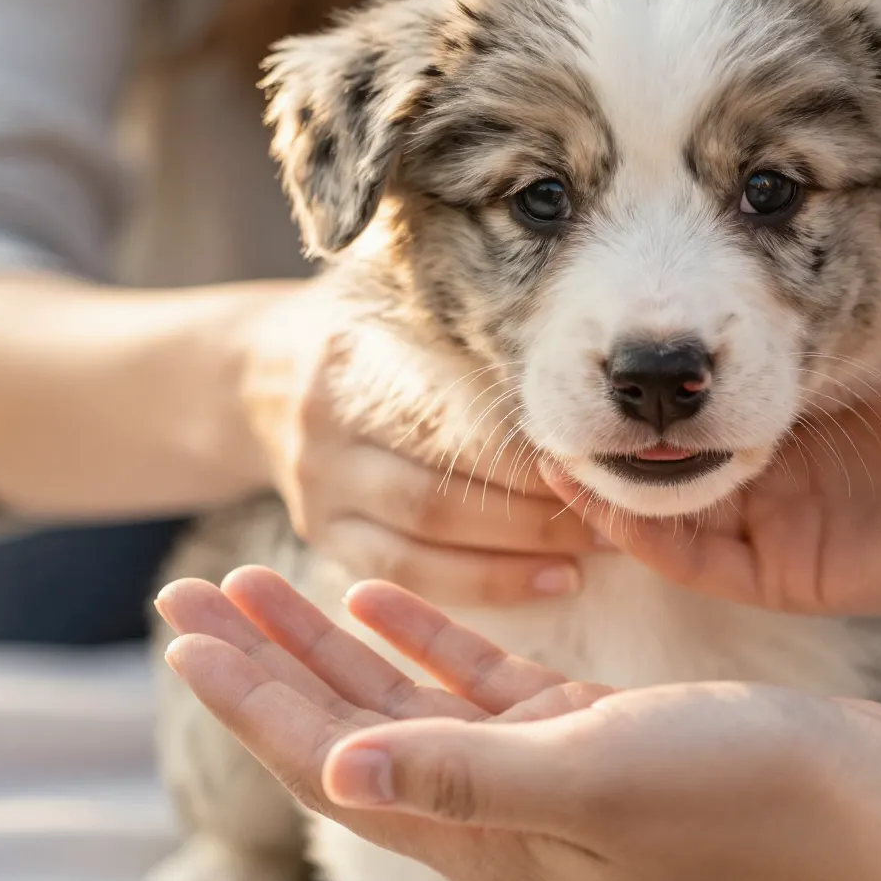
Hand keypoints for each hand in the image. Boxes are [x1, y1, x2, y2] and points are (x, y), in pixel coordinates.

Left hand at [155, 566, 880, 880]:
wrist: (865, 809)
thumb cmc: (740, 795)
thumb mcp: (592, 777)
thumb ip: (460, 774)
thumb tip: (334, 765)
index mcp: (480, 836)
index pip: (328, 762)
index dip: (250, 698)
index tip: (183, 635)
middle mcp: (494, 812)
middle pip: (345, 729)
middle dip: (264, 663)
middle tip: (188, 596)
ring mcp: (540, 773)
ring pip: (401, 701)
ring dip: (329, 642)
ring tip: (259, 580)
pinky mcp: (587, 735)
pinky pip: (477, 683)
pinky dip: (425, 638)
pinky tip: (382, 595)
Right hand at [234, 285, 592, 603]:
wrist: (261, 374)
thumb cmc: (367, 329)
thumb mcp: (401, 297)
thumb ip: (470, 323)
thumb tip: (580, 345)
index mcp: (352, 360)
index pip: (453, 417)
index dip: (531, 446)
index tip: (605, 451)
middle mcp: (326, 430)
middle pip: (442, 488)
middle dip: (539, 506)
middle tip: (619, 507)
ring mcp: (318, 492)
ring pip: (427, 536)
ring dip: (522, 549)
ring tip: (599, 546)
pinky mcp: (323, 536)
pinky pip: (407, 574)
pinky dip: (484, 583)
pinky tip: (552, 580)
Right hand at [560, 304, 880, 617]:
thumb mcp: (853, 315)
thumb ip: (769, 308)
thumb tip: (674, 274)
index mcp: (779, 401)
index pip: (679, 385)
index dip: (629, 358)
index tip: (574, 312)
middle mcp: (762, 466)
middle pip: (654, 448)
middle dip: (602, 414)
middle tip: (536, 373)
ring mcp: (765, 524)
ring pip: (654, 505)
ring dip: (598, 471)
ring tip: (548, 422)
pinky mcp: (778, 577)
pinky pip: (686, 556)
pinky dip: (634, 523)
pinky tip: (589, 478)